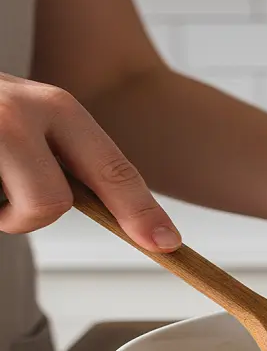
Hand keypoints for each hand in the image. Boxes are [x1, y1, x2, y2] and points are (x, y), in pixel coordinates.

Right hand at [0, 72, 179, 251]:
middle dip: (30, 215)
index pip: (113, 169)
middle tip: (7, 206)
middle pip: (50, 203)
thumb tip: (124, 213)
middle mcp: (20, 115)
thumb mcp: (32, 116)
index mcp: (56, 107)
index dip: (142, 212)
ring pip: (11, 211)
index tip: (166, 243)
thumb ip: (67, 153)